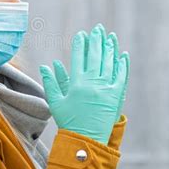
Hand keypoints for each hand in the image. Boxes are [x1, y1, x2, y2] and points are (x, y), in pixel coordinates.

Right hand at [39, 23, 129, 144]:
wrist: (85, 140)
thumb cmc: (68, 121)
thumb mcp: (55, 102)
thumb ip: (51, 82)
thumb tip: (45, 65)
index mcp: (77, 84)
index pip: (79, 58)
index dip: (80, 44)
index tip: (81, 34)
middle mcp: (92, 83)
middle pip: (95, 56)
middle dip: (96, 40)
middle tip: (98, 29)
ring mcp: (106, 89)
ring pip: (109, 63)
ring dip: (109, 48)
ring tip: (109, 37)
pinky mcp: (116, 96)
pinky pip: (121, 77)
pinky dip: (122, 65)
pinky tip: (122, 55)